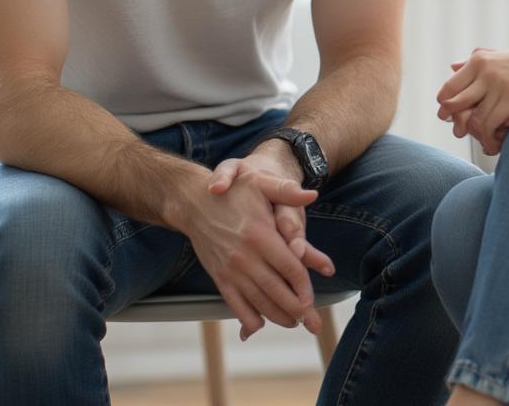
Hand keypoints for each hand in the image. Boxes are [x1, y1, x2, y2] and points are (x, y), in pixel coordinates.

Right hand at [181, 161, 321, 340]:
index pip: (289, 267)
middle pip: (276, 290)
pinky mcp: (219, 276)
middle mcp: (245, 256)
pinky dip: (247, 317)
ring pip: (257, 301)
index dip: (303, 286)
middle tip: (311, 322)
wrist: (195, 203)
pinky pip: (234, 303)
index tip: (312, 299)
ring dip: (276, 316)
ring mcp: (230, 269)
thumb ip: (287, 191)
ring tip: (293, 323)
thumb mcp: (261, 183)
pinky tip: (258, 325)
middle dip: (295, 309)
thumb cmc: (234, 191)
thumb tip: (313, 194)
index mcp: (260, 234)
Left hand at [443, 63, 508, 154]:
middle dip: (455, 122)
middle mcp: (486, 68)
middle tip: (460, 133)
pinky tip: (495, 145)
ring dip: (476, 137)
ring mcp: (499, 82)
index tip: (447, 117)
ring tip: (483, 142)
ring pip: (474, 119)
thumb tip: (451, 67)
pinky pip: (491, 125)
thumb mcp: (502, 58)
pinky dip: (490, 140)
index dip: (445, 106)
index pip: (449, 87)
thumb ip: (476, 62)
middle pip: (456, 104)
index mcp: (479, 58)